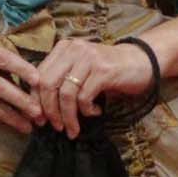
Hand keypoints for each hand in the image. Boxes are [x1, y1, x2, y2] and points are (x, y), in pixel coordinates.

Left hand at [37, 34, 159, 134]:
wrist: (141, 61)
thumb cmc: (108, 70)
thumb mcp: (80, 70)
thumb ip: (62, 80)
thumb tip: (40, 108)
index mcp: (64, 48)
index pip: (39, 75)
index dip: (36, 100)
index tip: (40, 119)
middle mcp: (74, 49)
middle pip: (48, 84)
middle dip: (50, 110)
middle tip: (56, 127)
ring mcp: (89, 59)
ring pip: (66, 94)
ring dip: (68, 116)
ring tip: (73, 128)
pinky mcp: (103, 70)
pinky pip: (85, 97)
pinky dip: (86, 110)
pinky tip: (95, 112)